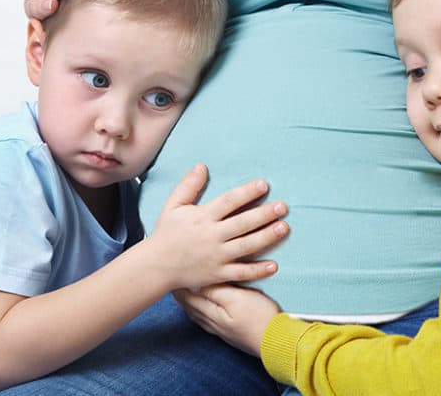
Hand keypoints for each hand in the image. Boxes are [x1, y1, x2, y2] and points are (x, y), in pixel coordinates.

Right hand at [146, 164, 288, 290]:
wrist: (156, 266)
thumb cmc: (166, 233)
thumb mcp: (173, 206)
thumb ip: (188, 186)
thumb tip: (202, 166)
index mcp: (202, 217)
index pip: (229, 202)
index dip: (247, 192)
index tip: (264, 185)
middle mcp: (211, 236)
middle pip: (242, 223)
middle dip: (263, 214)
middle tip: (282, 206)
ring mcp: (216, 257)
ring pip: (246, 246)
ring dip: (266, 237)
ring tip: (284, 228)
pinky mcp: (218, 274)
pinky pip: (240, 272)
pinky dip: (257, 270)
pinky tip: (274, 265)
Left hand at [175, 284, 280, 356]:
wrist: (278, 341)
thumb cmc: (259, 317)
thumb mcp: (237, 298)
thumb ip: (216, 291)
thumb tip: (198, 283)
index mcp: (212, 313)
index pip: (190, 297)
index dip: (181, 285)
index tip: (174, 273)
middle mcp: (213, 323)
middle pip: (191, 307)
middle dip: (181, 295)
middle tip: (173, 283)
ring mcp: (221, 331)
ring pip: (198, 316)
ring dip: (188, 305)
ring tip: (182, 296)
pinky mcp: (230, 335)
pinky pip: (207, 323)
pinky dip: (199, 314)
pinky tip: (201, 313)